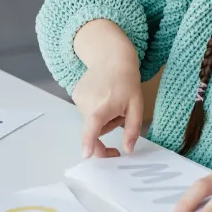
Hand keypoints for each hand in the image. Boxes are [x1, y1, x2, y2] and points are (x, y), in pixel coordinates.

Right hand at [71, 19, 143, 157]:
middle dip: (108, 128)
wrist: (112, 56)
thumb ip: (132, 129)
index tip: (86, 154)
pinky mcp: (75, 95)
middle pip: (95, 130)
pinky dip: (95, 110)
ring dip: (102, 118)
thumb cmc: (127, 81)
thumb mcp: (137, 106)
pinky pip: (86, 112)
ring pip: (91, 122)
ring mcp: (78, 99)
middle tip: (121, 112)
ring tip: (112, 100)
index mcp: (103, 106)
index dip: (89, 142)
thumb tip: (128, 150)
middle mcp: (87, 103)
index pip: (93, 127)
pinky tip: (103, 95)